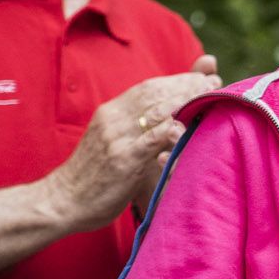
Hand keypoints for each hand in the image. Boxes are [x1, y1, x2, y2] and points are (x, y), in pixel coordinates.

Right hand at [45, 63, 221, 230]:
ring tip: (210, 96)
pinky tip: (188, 126)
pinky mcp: (121, 159)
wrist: (62, 201)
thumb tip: (169, 116)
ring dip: (186, 100)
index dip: (179, 79)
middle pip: (156, 92)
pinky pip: (149, 140)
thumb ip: (140, 125)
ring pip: (155, 110)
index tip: (206, 76)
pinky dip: (170, 130)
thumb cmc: (96, 174)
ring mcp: (116, 138)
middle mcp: (113, 118)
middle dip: (188, 85)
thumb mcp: (116, 141)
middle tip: (216, 82)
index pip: (149, 86)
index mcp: (112, 111)